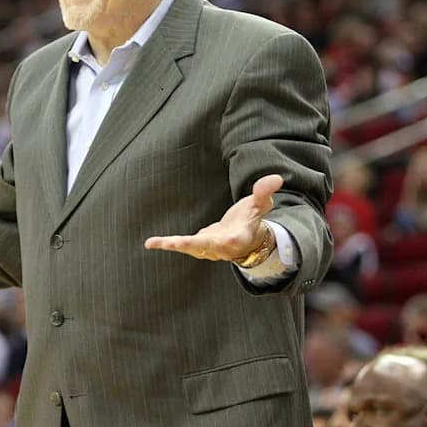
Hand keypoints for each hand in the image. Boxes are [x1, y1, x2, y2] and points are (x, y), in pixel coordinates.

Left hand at [144, 174, 281, 261]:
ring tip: (158, 243)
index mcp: (238, 238)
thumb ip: (264, 192)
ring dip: (175, 245)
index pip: (233, 240)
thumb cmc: (252, 219)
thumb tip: (276, 177)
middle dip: (191, 244)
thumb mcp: (260, 205)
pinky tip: (150, 243)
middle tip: (177, 242)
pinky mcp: (197, 245)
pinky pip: (182, 246)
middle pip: (206, 246)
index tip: (224, 241)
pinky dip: (168, 244)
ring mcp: (208, 248)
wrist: (247, 239)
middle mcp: (221, 247)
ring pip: (191, 248)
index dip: (227, 241)